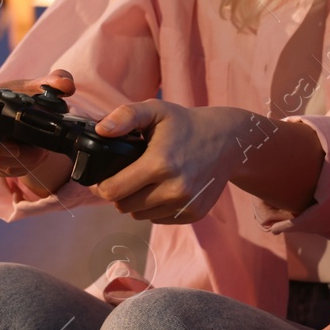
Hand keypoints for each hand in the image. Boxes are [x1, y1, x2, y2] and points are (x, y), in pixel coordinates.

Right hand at [0, 70, 74, 197]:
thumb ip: (57, 80)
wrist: (14, 106)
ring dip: (21, 164)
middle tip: (41, 153)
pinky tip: (31, 159)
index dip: (1, 144)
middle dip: (19, 157)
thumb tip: (66, 85)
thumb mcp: (40, 86)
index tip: (21, 147)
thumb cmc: (23, 94)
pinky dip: (16, 168)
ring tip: (40, 154)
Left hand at [87, 102, 246, 222]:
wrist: (228, 141)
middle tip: (126, 176)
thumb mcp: (156, 110)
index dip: (101, 186)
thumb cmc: (185, 124)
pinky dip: (155, 208)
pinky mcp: (194, 214)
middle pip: (124, 206)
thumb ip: (125, 116)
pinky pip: (159, 219)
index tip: (101, 179)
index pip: (113, 191)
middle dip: (119, 193)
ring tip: (146, 181)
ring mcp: (186, 204)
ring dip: (137, 202)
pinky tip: (163, 189)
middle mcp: (174, 189)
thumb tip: (101, 130)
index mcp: (160, 163)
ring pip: (140, 215)